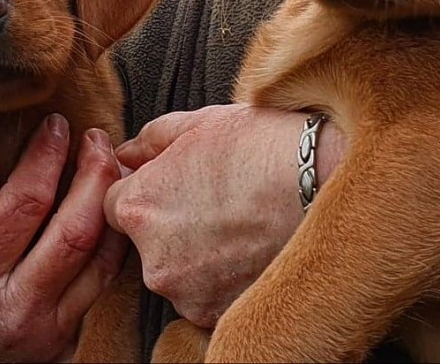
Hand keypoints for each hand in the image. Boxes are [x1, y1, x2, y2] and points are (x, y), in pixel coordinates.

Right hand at [0, 115, 126, 362]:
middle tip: (97, 138)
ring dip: (114, 203)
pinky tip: (112, 210)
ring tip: (113, 166)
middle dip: (96, 172)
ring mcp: (46, 330)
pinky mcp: (68, 342)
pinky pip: (104, 281)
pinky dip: (113, 239)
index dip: (47, 155)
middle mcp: (12, 306)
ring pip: (103, 257)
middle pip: (76, 229)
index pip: (25, 202)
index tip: (57, 125)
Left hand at [104, 103, 345, 327]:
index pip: (113, 203)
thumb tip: (125, 152)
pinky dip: (221, 275)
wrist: (326, 182)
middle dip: (169, 221)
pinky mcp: (221, 315)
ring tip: (238, 219)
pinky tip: (250, 244)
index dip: (144, 187)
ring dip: (195, 252)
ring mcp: (188, 293)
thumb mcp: (199, 123)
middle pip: (146, 240)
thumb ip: (149, 140)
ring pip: (178, 270)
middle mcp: (153, 258)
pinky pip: (207, 293)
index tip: (173, 180)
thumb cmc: (263, 145)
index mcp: (138, 206)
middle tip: (213, 196)